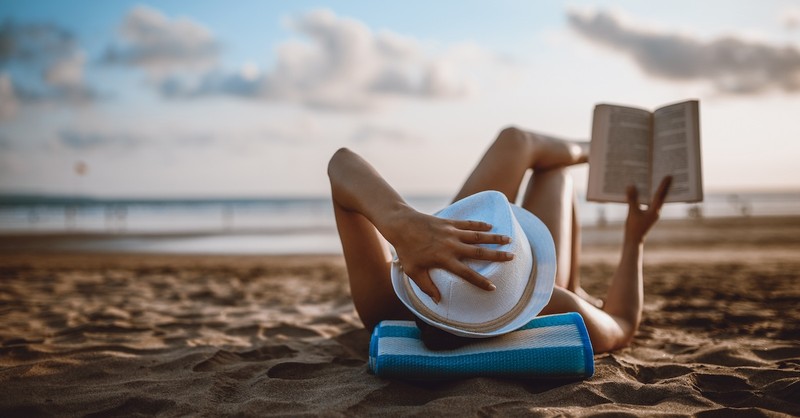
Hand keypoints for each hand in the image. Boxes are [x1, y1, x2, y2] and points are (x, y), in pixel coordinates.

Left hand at [389, 210, 513, 303]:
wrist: (401, 225)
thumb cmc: (406, 250)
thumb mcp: (413, 272)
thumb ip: (427, 287)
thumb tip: (438, 301)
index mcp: (444, 260)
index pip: (466, 274)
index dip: (480, 281)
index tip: (493, 287)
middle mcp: (452, 246)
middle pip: (479, 252)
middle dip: (497, 256)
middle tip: (512, 257)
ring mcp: (452, 232)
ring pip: (478, 236)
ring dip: (494, 238)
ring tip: (509, 239)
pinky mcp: (449, 222)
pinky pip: (468, 224)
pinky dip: (480, 224)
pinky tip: (490, 226)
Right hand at [625, 176, 671, 242]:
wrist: (633, 240)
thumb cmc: (634, 228)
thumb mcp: (632, 212)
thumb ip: (632, 199)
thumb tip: (631, 186)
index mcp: (655, 211)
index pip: (660, 195)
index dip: (664, 185)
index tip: (669, 176)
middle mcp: (656, 211)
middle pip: (661, 196)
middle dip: (664, 186)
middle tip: (669, 176)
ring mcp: (652, 213)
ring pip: (656, 199)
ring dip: (657, 191)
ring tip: (659, 181)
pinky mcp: (647, 215)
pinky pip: (650, 203)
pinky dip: (649, 196)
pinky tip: (645, 192)